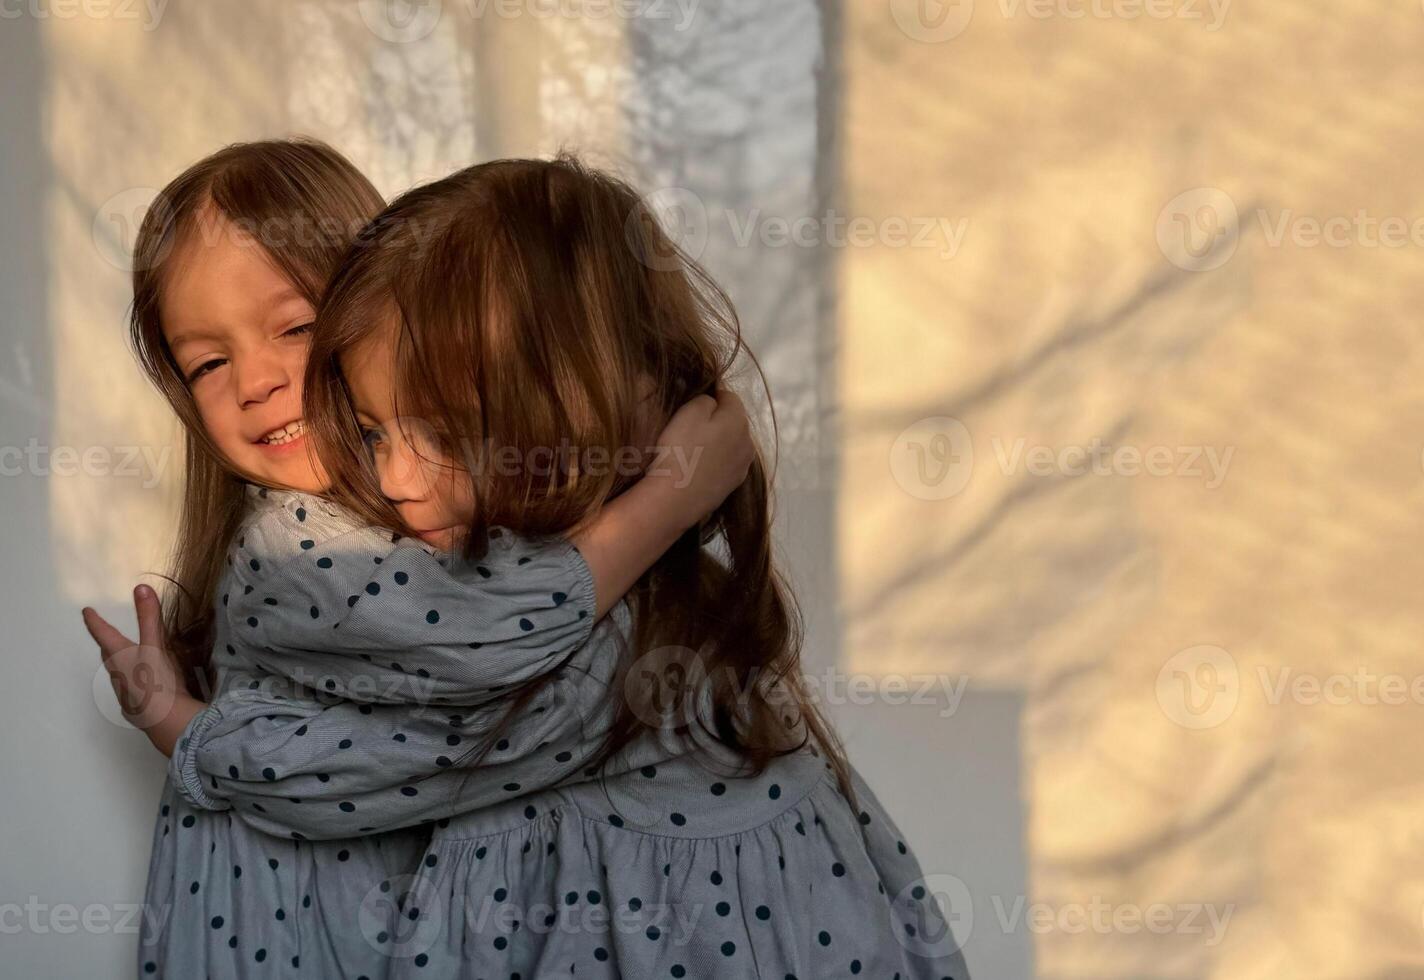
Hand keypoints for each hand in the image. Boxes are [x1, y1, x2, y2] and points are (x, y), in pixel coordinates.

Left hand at [82, 585, 204, 756]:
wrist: (164, 721)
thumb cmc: (156, 680)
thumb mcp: (155, 645)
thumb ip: (149, 618)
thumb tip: (140, 586)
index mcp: (119, 656)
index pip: (103, 634)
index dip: (95, 621)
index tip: (86, 611)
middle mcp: (117, 673)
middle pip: (108, 654)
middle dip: (107, 642)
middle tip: (106, 633)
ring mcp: (125, 692)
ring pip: (119, 672)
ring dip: (121, 662)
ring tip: (128, 657)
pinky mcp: (136, 706)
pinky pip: (131, 687)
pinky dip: (134, 679)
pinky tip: (145, 683)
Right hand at [647, 387, 755, 526]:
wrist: (675, 498)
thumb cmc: (680, 450)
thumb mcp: (690, 411)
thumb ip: (706, 399)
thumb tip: (714, 401)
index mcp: (739, 420)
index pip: (729, 396)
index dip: (709, 396)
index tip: (690, 405)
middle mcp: (749, 443)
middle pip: (733, 422)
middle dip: (716, 420)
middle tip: (689, 428)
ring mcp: (742, 467)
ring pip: (731, 444)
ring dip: (717, 442)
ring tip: (692, 450)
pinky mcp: (733, 485)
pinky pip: (726, 464)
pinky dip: (715, 462)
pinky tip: (697, 468)